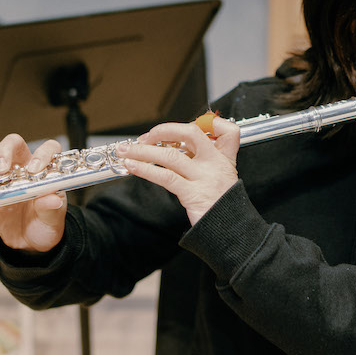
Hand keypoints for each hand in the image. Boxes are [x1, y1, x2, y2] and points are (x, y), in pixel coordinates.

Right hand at [0, 134, 66, 251]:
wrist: (29, 242)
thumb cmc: (44, 223)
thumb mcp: (52, 219)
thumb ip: (50, 208)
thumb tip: (53, 199)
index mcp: (42, 170)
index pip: (46, 149)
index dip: (42, 154)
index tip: (34, 169)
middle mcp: (21, 168)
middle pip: (11, 145)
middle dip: (4, 152)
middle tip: (0, 169)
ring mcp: (0, 178)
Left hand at [116, 116, 238, 223]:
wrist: (230, 232)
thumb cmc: (220, 205)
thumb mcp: (220, 178)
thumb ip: (202, 161)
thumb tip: (173, 146)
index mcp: (224, 158)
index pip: (226, 129)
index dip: (208, 122)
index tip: (184, 129)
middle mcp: (215, 164)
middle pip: (191, 133)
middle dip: (163, 130)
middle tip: (145, 137)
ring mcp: (204, 177)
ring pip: (171, 155)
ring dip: (143, 150)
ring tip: (125, 151)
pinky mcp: (193, 194)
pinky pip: (166, 176)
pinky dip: (145, 169)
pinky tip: (132, 166)